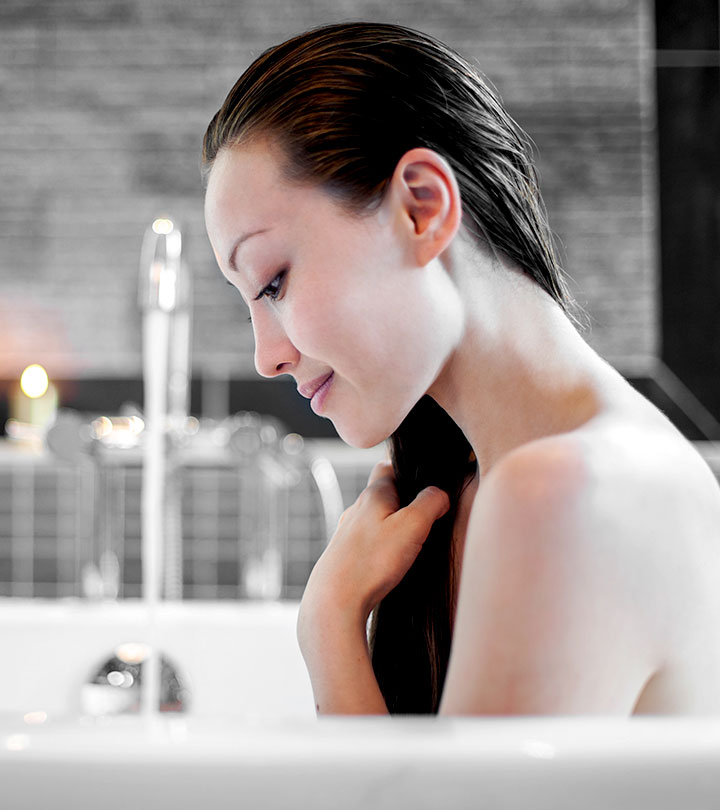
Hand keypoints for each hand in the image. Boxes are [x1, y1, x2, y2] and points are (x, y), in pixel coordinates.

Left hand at [298, 460, 449, 641]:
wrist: (335, 602)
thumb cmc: (372, 562)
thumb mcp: (412, 525)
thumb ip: (430, 502)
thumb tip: (440, 493)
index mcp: (372, 496)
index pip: (387, 467)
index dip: (407, 469)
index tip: (424, 482)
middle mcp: (356, 511)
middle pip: (383, 495)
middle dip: (405, 502)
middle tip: (426, 518)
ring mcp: (348, 534)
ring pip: (375, 521)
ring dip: (394, 527)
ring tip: (412, 544)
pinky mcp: (345, 557)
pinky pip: (369, 544)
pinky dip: (383, 547)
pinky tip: (392, 564)